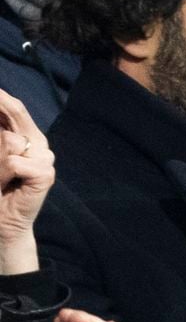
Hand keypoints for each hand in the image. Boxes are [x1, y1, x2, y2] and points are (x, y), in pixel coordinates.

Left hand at [0, 90, 54, 273]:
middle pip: (16, 112)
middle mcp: (39, 142)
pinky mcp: (44, 174)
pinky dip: (1, 173)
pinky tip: (4, 185)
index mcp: (27, 136)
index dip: (0, 97)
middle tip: (2, 151)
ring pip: (8, 141)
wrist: (3, 225)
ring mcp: (45, 158)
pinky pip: (13, 162)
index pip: (14, 107)